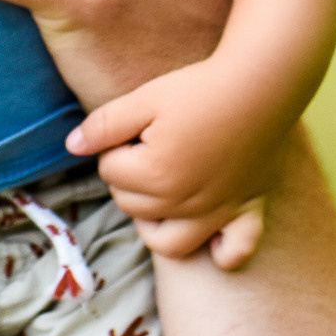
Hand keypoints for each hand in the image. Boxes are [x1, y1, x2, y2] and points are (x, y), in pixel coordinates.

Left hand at [70, 53, 291, 268]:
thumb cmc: (201, 88)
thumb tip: (72, 146)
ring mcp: (217, 212)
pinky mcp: (246, 209)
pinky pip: (234, 251)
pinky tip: (211, 236)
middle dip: (131, 178)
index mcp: (154, 176)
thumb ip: (104, 125)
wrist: (263, 82)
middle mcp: (183, 203)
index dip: (116, 146)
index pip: (110, 171)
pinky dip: (221, 253)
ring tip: (160, 191)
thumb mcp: (144, 98)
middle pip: (132, 206)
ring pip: (168, 242)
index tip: (137, 126)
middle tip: (152, 145)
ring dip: (154, 222)